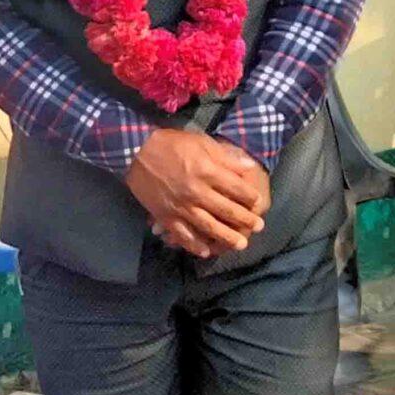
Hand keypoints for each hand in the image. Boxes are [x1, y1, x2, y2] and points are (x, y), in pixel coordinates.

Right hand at [126, 129, 268, 260]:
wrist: (136, 151)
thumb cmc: (171, 144)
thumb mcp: (202, 142)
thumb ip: (226, 158)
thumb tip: (249, 168)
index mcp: (207, 171)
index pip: (236, 189)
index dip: (250, 197)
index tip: (258, 202)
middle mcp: (197, 192)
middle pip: (227, 210)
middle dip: (245, 220)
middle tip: (258, 227)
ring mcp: (181, 207)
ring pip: (209, 227)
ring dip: (227, 237)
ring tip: (240, 244)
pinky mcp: (166, 216)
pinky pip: (183, 235)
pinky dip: (195, 245)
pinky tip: (206, 251)